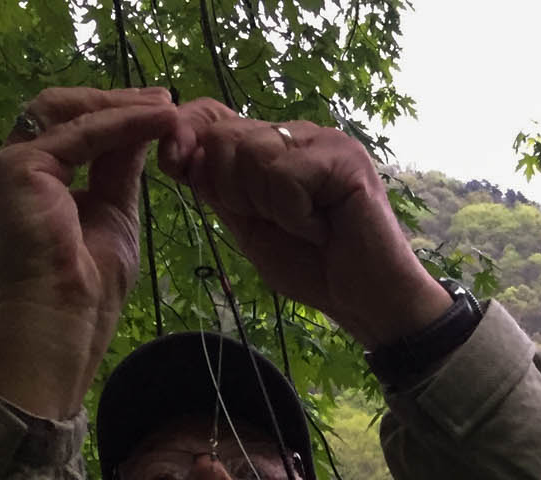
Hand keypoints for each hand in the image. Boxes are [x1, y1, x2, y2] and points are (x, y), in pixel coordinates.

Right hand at [0, 87, 181, 418]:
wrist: (64, 325)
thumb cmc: (87, 291)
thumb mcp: (113, 213)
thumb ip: (119, 169)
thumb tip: (141, 129)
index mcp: (31, 181)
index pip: (71, 130)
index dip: (114, 115)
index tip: (159, 111)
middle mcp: (12, 167)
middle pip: (63, 112)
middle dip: (116, 102)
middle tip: (166, 101)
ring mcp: (10, 165)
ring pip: (69, 114)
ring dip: (121, 106)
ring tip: (167, 108)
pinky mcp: (19, 168)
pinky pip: (80, 133)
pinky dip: (123, 123)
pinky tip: (157, 121)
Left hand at [159, 100, 451, 349]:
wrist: (368, 302)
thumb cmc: (314, 269)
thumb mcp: (249, 227)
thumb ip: (219, 189)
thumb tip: (180, 149)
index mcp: (274, 146)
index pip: (213, 115)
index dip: (187, 134)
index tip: (172, 164)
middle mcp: (298, 134)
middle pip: (225, 136)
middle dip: (232, 189)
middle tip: (276, 222)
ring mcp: (324, 141)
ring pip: (253, 152)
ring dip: (268, 205)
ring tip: (304, 226)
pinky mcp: (345, 157)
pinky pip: (285, 175)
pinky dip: (294, 214)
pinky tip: (321, 229)